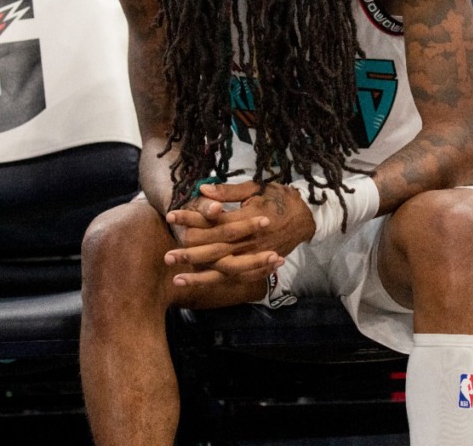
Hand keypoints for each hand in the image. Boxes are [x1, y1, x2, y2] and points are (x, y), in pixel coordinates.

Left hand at [164, 181, 314, 286]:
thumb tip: (202, 189)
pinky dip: (217, 282)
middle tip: (167, 257)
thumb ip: (228, 191)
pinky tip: (198, 284)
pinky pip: (235, 277)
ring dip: (200, 275)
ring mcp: (253, 254)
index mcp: (247, 218)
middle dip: (190, 254)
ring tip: (177, 279)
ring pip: (223, 268)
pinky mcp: (257, 264)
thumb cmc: (279, 198)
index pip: (213, 220)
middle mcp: (249, 240)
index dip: (191, 218)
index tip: (171, 216)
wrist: (305, 217)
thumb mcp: (255, 188)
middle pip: (214, 249)